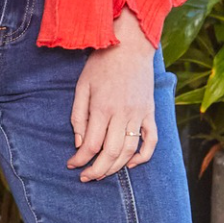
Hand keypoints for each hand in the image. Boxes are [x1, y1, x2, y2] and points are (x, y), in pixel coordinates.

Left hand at [69, 10, 157, 181]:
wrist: (130, 45)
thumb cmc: (101, 64)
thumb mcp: (82, 87)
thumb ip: (79, 116)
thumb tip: (80, 144)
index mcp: (102, 108)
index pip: (91, 145)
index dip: (80, 160)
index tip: (72, 165)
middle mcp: (122, 114)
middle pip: (110, 153)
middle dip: (97, 170)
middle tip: (86, 177)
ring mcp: (139, 114)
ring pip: (130, 151)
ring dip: (116, 167)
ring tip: (103, 173)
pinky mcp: (150, 112)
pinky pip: (151, 140)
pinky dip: (143, 156)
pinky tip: (130, 164)